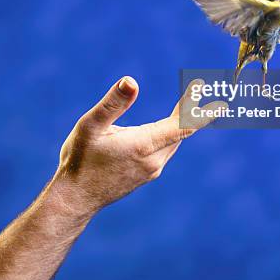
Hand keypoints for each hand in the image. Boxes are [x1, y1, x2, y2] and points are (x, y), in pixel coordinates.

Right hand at [51, 77, 224, 219]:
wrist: (75, 199)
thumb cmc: (80, 159)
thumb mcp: (90, 126)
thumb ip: (113, 104)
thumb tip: (131, 80)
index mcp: (145, 145)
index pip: (182, 124)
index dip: (196, 106)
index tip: (205, 87)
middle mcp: (154, 160)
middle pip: (181, 130)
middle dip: (191, 110)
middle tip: (200, 88)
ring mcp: (151, 170)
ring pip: (174, 141)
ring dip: (181, 122)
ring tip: (189, 104)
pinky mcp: (146, 175)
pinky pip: (166, 150)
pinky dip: (171, 134)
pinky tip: (166, 128)